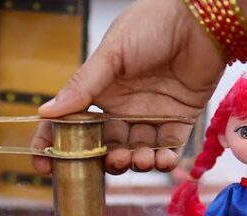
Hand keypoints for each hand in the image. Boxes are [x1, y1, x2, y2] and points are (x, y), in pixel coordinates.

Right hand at [31, 0, 225, 174]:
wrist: (201, 18)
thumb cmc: (152, 24)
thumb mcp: (112, 53)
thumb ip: (82, 86)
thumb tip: (45, 112)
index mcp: (101, 90)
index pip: (71, 123)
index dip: (56, 145)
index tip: (44, 166)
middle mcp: (123, 106)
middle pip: (105, 145)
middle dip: (105, 160)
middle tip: (111, 161)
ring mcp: (152, 114)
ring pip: (136, 151)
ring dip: (134, 162)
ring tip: (138, 159)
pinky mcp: (181, 119)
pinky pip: (168, 148)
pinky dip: (163, 160)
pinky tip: (160, 159)